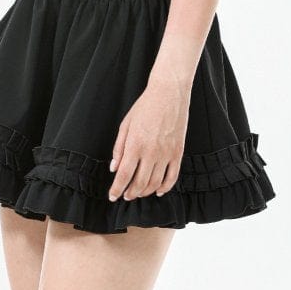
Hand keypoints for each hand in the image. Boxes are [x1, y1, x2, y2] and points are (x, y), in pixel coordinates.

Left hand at [108, 77, 189, 200]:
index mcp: (135, 144)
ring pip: (155, 183)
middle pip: (139, 183)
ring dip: (145, 192)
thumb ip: (119, 148)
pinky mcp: (178, 152)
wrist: (169, 93)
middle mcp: (151, 152)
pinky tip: (158, 191)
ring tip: (138, 193)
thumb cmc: (145, 106)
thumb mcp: (125, 124)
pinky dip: (164, 187)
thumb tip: (114, 168)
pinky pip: (172, 177)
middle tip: (125, 196)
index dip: (117, 189)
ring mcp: (166, 153)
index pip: (124, 175)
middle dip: (130, 193)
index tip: (112, 196)